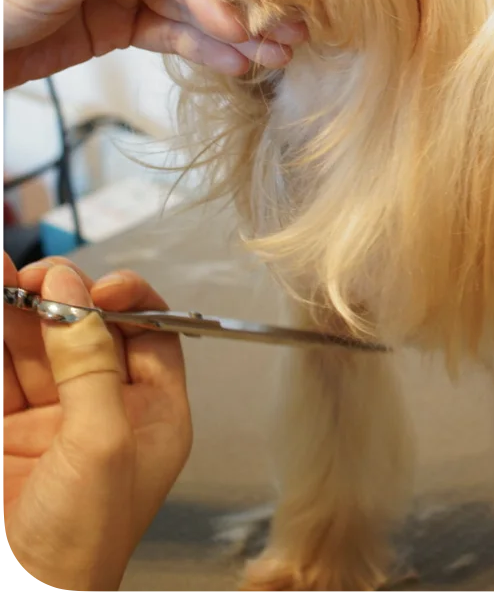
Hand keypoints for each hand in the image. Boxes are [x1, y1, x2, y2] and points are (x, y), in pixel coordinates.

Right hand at [2, 251, 192, 591]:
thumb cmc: (80, 543)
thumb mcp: (101, 443)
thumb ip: (90, 363)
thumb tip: (76, 295)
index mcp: (154, 413)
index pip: (152, 333)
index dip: (127, 301)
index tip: (95, 287)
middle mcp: (109, 411)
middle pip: (91, 332)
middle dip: (64, 298)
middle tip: (38, 276)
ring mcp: (54, 421)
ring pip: (40, 347)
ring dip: (20, 308)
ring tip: (3, 274)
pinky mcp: (8, 432)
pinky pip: (2, 373)